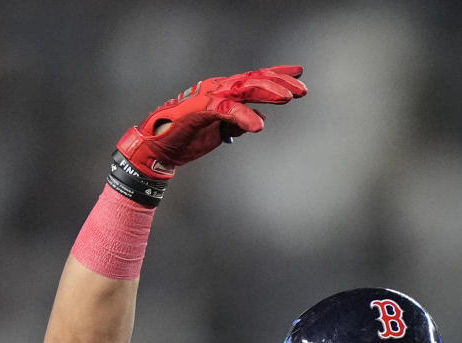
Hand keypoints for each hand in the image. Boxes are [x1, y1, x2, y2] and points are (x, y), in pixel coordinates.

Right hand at [118, 65, 305, 179]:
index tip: (300, 76)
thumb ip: (238, 123)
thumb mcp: (219, 131)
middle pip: (254, 80)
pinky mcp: (200, 109)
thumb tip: (260, 120)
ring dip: (267, 92)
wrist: (159, 147)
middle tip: (302, 91)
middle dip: (280, 84)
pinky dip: (243, 117)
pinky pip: (226, 110)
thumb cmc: (186, 137)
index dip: (278, 76)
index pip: (254, 80)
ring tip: (288, 98)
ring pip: (243, 88)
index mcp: (224, 93)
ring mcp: (209, 97)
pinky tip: (258, 126)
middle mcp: (218, 89)